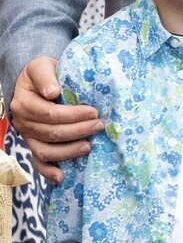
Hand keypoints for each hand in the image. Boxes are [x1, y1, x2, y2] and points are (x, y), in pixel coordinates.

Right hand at [10, 57, 101, 182]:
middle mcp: (22, 121)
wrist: (38, 81)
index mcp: (24, 102)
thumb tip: (53, 91)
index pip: (50, 113)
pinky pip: (38, 162)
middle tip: (99, 126)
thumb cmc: (44, 74)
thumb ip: (45, 76)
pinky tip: (61, 177)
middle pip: (52, 133)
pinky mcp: (32, 145)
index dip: (73, 115)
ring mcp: (27, 136)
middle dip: (78, 131)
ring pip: (46, 151)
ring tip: (89, 146)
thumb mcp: (42, 65)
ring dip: (69, 151)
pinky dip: (48, 172)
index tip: (94, 112)